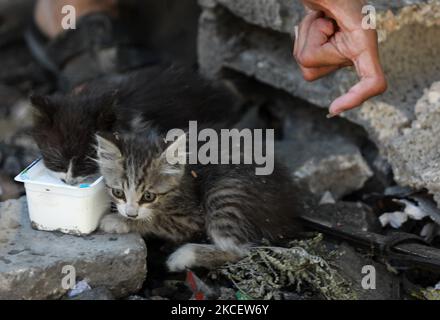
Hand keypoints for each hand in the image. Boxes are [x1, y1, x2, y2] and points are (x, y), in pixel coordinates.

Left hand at [293, 0, 386, 115]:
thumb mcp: (330, 0)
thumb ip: (322, 17)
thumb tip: (308, 48)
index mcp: (363, 41)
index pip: (372, 81)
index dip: (355, 98)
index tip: (332, 109)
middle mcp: (355, 53)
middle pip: (313, 70)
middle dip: (306, 44)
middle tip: (322, 18)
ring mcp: (341, 55)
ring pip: (306, 65)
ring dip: (304, 37)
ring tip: (320, 17)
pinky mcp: (329, 54)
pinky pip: (303, 59)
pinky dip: (302, 38)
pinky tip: (316, 22)